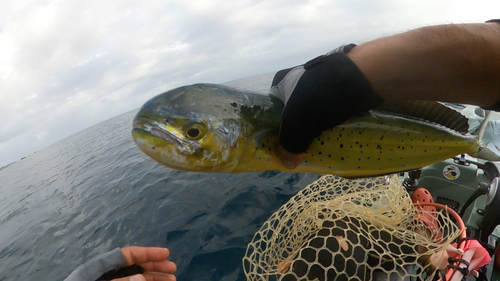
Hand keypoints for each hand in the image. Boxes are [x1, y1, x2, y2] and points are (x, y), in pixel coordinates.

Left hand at [112, 247, 176, 280]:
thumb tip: (141, 277)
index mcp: (107, 265)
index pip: (131, 253)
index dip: (149, 252)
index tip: (166, 253)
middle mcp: (116, 272)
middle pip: (139, 265)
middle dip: (157, 265)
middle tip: (173, 268)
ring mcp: (121, 280)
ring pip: (141, 277)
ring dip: (157, 277)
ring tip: (172, 279)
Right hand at [271, 45, 382, 168]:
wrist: (358, 78)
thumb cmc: (318, 97)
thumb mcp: (295, 123)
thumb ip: (289, 144)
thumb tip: (289, 163)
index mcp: (283, 81)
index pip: (273, 108)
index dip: (276, 126)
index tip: (284, 143)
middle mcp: (301, 78)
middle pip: (296, 111)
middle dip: (300, 129)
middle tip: (303, 147)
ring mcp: (323, 81)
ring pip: (317, 111)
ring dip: (319, 126)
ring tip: (321, 144)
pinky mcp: (341, 87)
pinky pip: (334, 108)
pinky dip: (335, 121)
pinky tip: (338, 133)